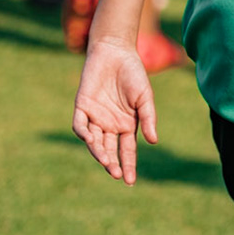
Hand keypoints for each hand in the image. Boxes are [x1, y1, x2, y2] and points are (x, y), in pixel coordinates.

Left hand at [72, 38, 157, 183]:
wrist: (115, 52)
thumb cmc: (134, 74)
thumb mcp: (145, 97)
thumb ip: (148, 118)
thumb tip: (153, 141)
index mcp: (127, 125)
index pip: (127, 150)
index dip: (129, 165)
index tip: (130, 182)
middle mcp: (110, 125)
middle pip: (109, 150)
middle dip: (112, 164)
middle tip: (116, 174)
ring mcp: (95, 117)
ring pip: (94, 142)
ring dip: (99, 153)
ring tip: (106, 162)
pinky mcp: (82, 107)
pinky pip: (80, 125)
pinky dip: (84, 134)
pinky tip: (91, 139)